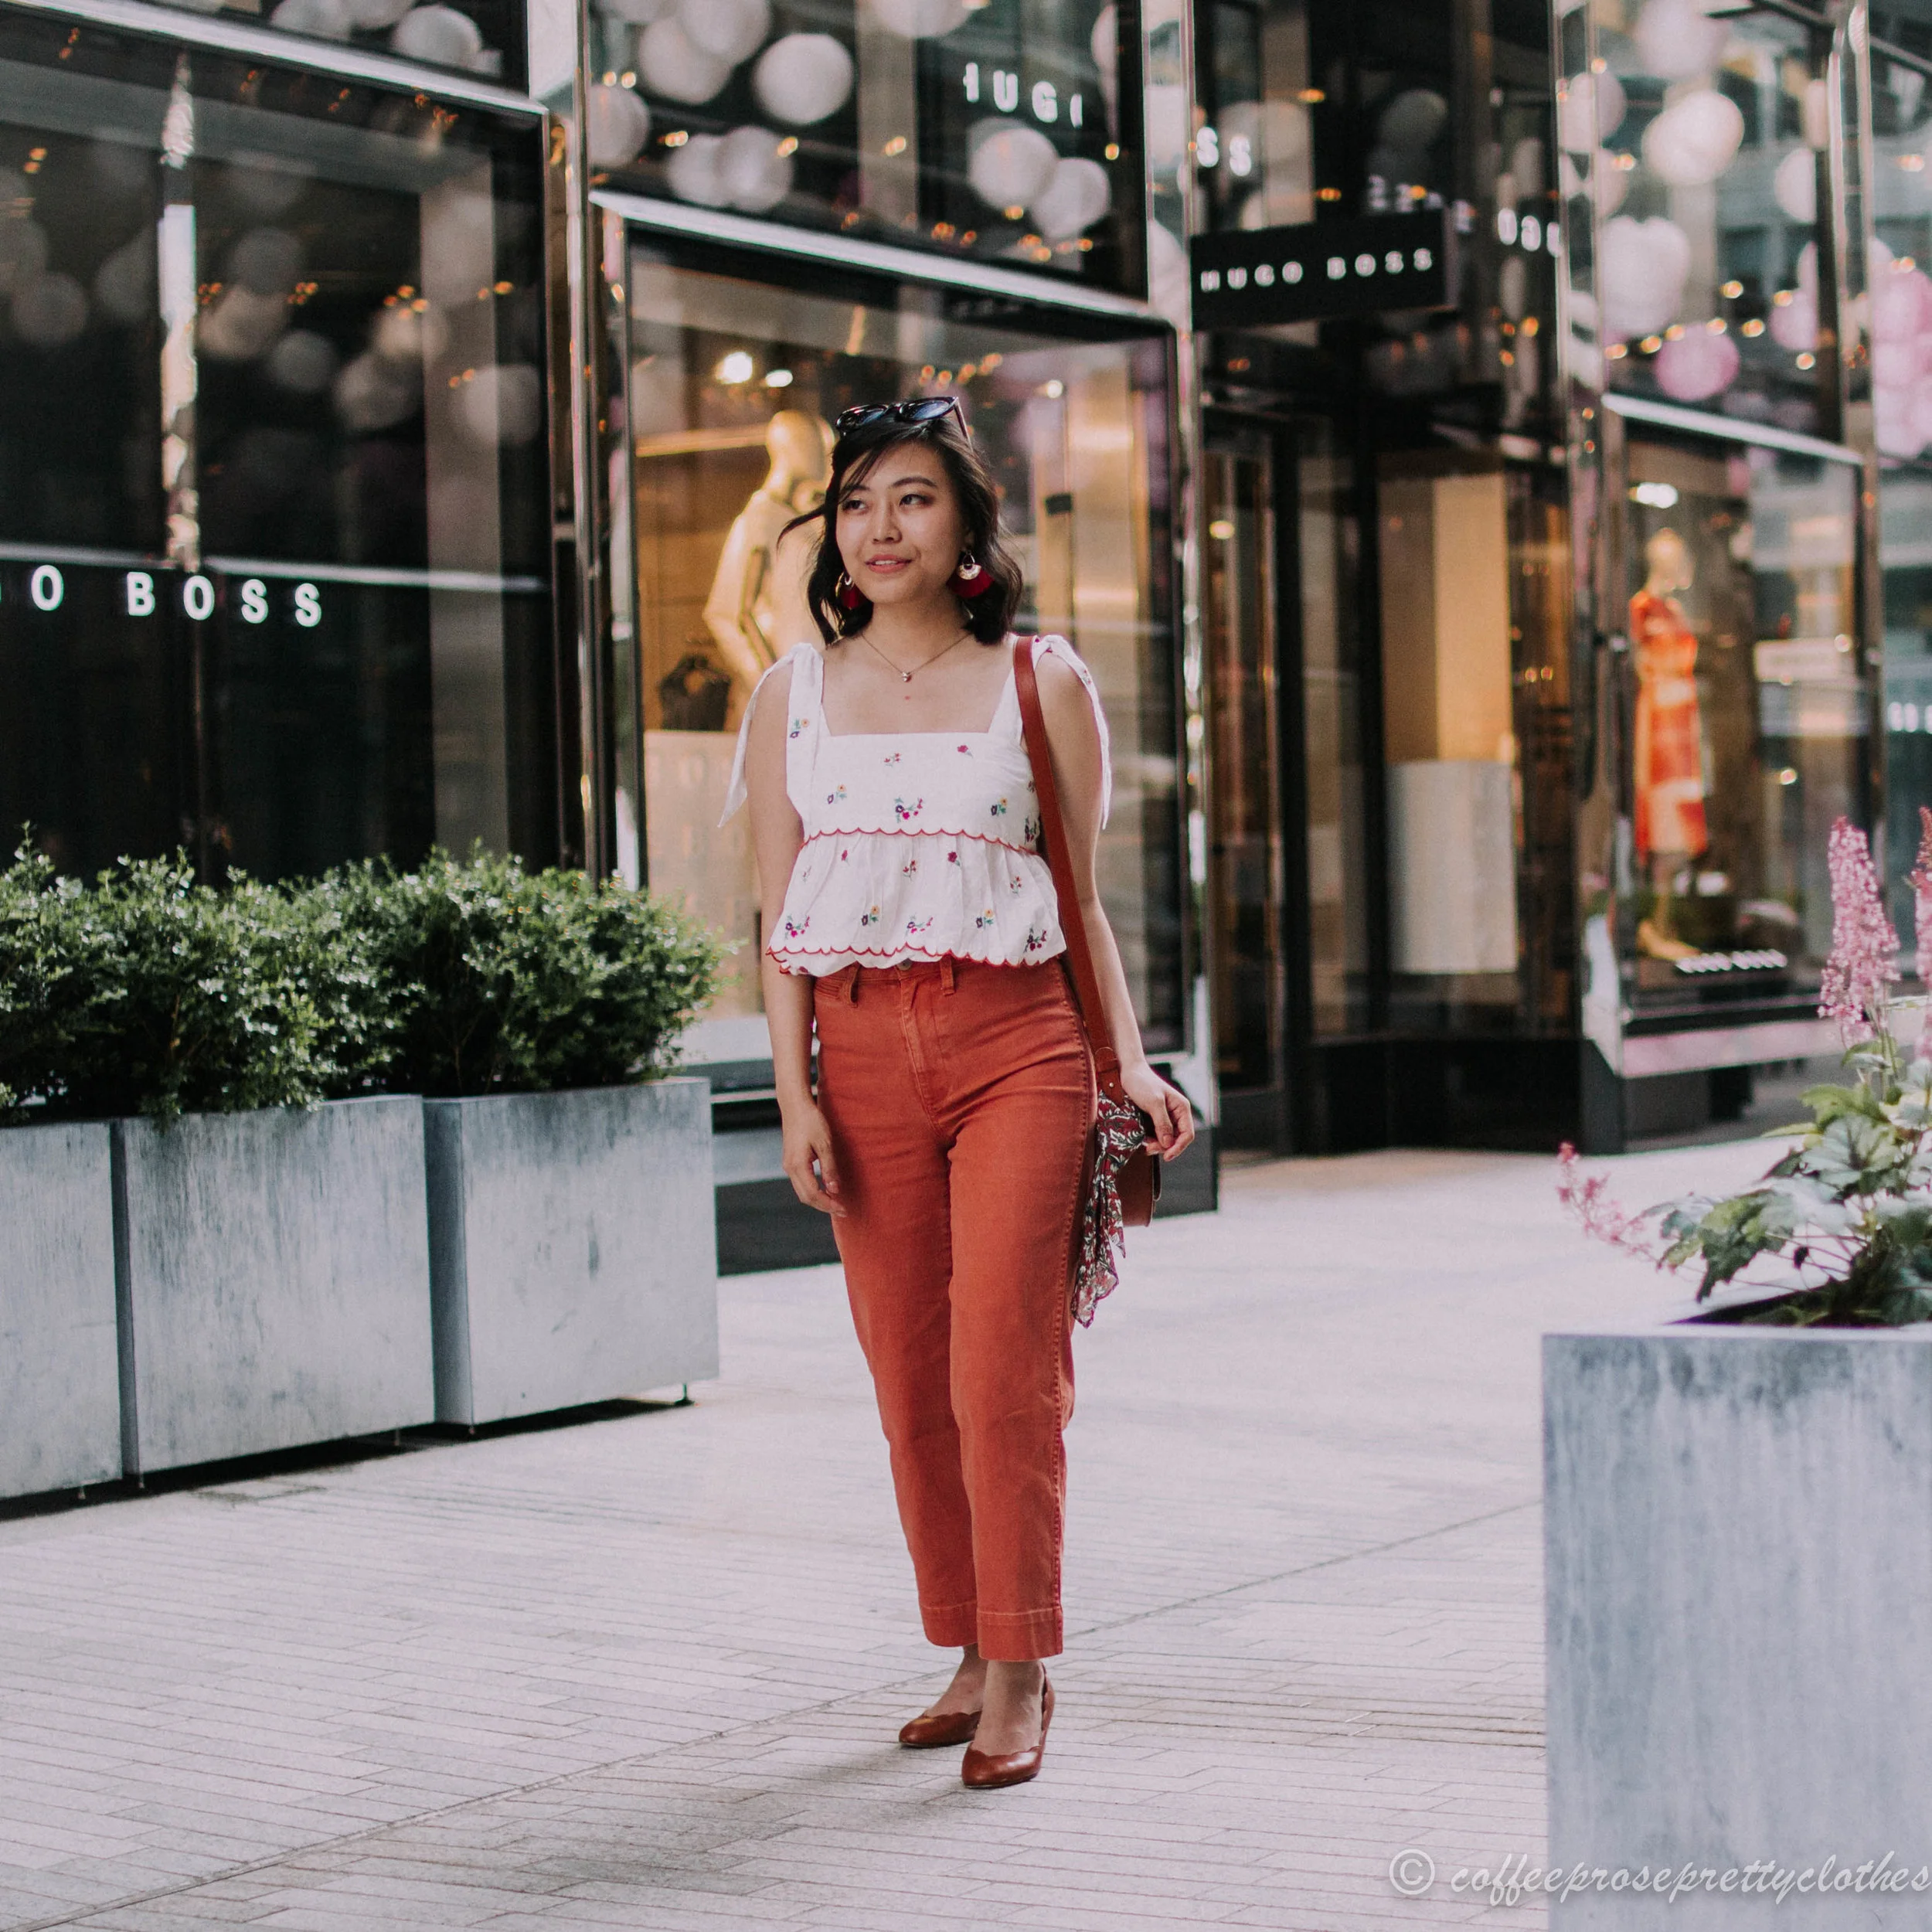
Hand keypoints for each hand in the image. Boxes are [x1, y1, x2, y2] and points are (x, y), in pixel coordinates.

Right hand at [781, 1101, 846, 1215]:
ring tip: (835, 1203)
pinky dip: (813, 1191)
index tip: (843, 1209)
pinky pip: (801, 1183)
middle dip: (824, 1206)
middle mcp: (789, 1168)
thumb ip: (829, 1168)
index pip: (813, 1194)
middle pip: (806, 1197)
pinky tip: (825, 1190)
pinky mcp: (790, 1161)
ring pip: (802, 1192)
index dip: (828, 1204)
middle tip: (842, 1210)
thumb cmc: (811, 1121)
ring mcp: (788, 1165)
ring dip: (818, 1200)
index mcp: (797, 1166)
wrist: (794, 1105)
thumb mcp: (825, 1143)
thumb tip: (835, 1190)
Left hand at [1120, 1063, 1194, 1160]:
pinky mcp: (1154, 1119)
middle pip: (1177, 1139)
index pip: (1187, 1134)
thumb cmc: (1142, 1083)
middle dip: (1165, 1147)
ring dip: (1156, 1144)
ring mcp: (1165, 1117)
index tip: (1166, 1156)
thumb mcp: (1153, 1103)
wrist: (1127, 1071)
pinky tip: (1141, 1138)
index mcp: (1181, 1108)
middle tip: (1149, 1148)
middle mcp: (1176, 1114)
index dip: (1178, 1147)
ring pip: (1166, 1139)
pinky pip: (1156, 1135)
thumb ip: (1162, 1123)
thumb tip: (1168, 1143)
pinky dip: (1150, 1139)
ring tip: (1144, 1143)